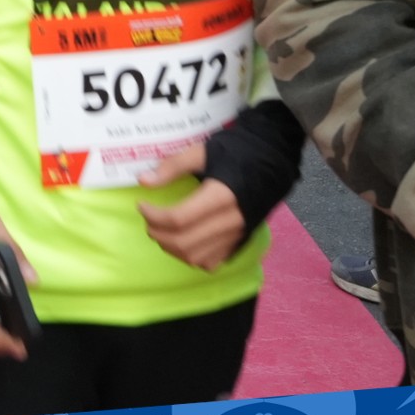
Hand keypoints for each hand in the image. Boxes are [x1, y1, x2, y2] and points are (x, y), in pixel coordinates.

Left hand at [134, 138, 246, 269]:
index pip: (179, 219)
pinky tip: (183, 241)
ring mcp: (237, 235)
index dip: (153, 215)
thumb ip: (173, 166)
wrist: (273, 160)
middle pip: (184, 242)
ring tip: (161, 230)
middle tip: (148, 219)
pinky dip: (191, 257)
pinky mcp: (240, 242)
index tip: (142, 204)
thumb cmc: (237, 152)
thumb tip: (144, 181)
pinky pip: (211, 263)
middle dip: (158, 234)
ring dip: (171, 248)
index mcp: (221, 196)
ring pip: (196, 257)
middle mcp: (231, 221)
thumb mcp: (203, 151)